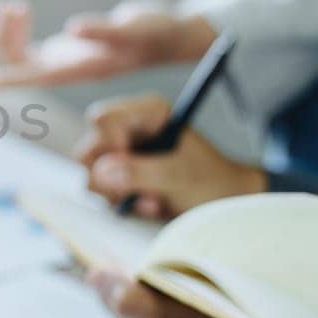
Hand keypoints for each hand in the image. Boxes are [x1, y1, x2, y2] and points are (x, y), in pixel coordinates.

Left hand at [0, 0, 218, 88]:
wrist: (169, 36)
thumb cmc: (155, 32)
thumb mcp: (134, 28)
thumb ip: (104, 30)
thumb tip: (72, 28)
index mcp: (81, 69)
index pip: (38, 76)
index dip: (14, 78)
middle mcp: (67, 70)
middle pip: (20, 62)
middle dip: (6, 37)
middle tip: (11, 4)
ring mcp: (63, 62)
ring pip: (20, 54)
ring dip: (10, 31)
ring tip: (14, 4)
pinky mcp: (64, 51)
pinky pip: (27, 45)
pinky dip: (18, 28)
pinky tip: (19, 8)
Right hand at [76, 95, 266, 218]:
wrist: (228, 200)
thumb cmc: (213, 180)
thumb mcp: (180, 176)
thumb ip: (141, 171)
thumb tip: (102, 172)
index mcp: (147, 112)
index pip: (103, 120)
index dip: (109, 147)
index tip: (127, 168)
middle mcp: (129, 128)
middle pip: (89, 149)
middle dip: (109, 179)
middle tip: (138, 194)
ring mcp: (123, 153)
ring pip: (91, 174)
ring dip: (119, 195)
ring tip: (155, 202)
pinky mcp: (121, 175)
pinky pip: (102, 192)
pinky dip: (125, 204)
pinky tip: (152, 205)